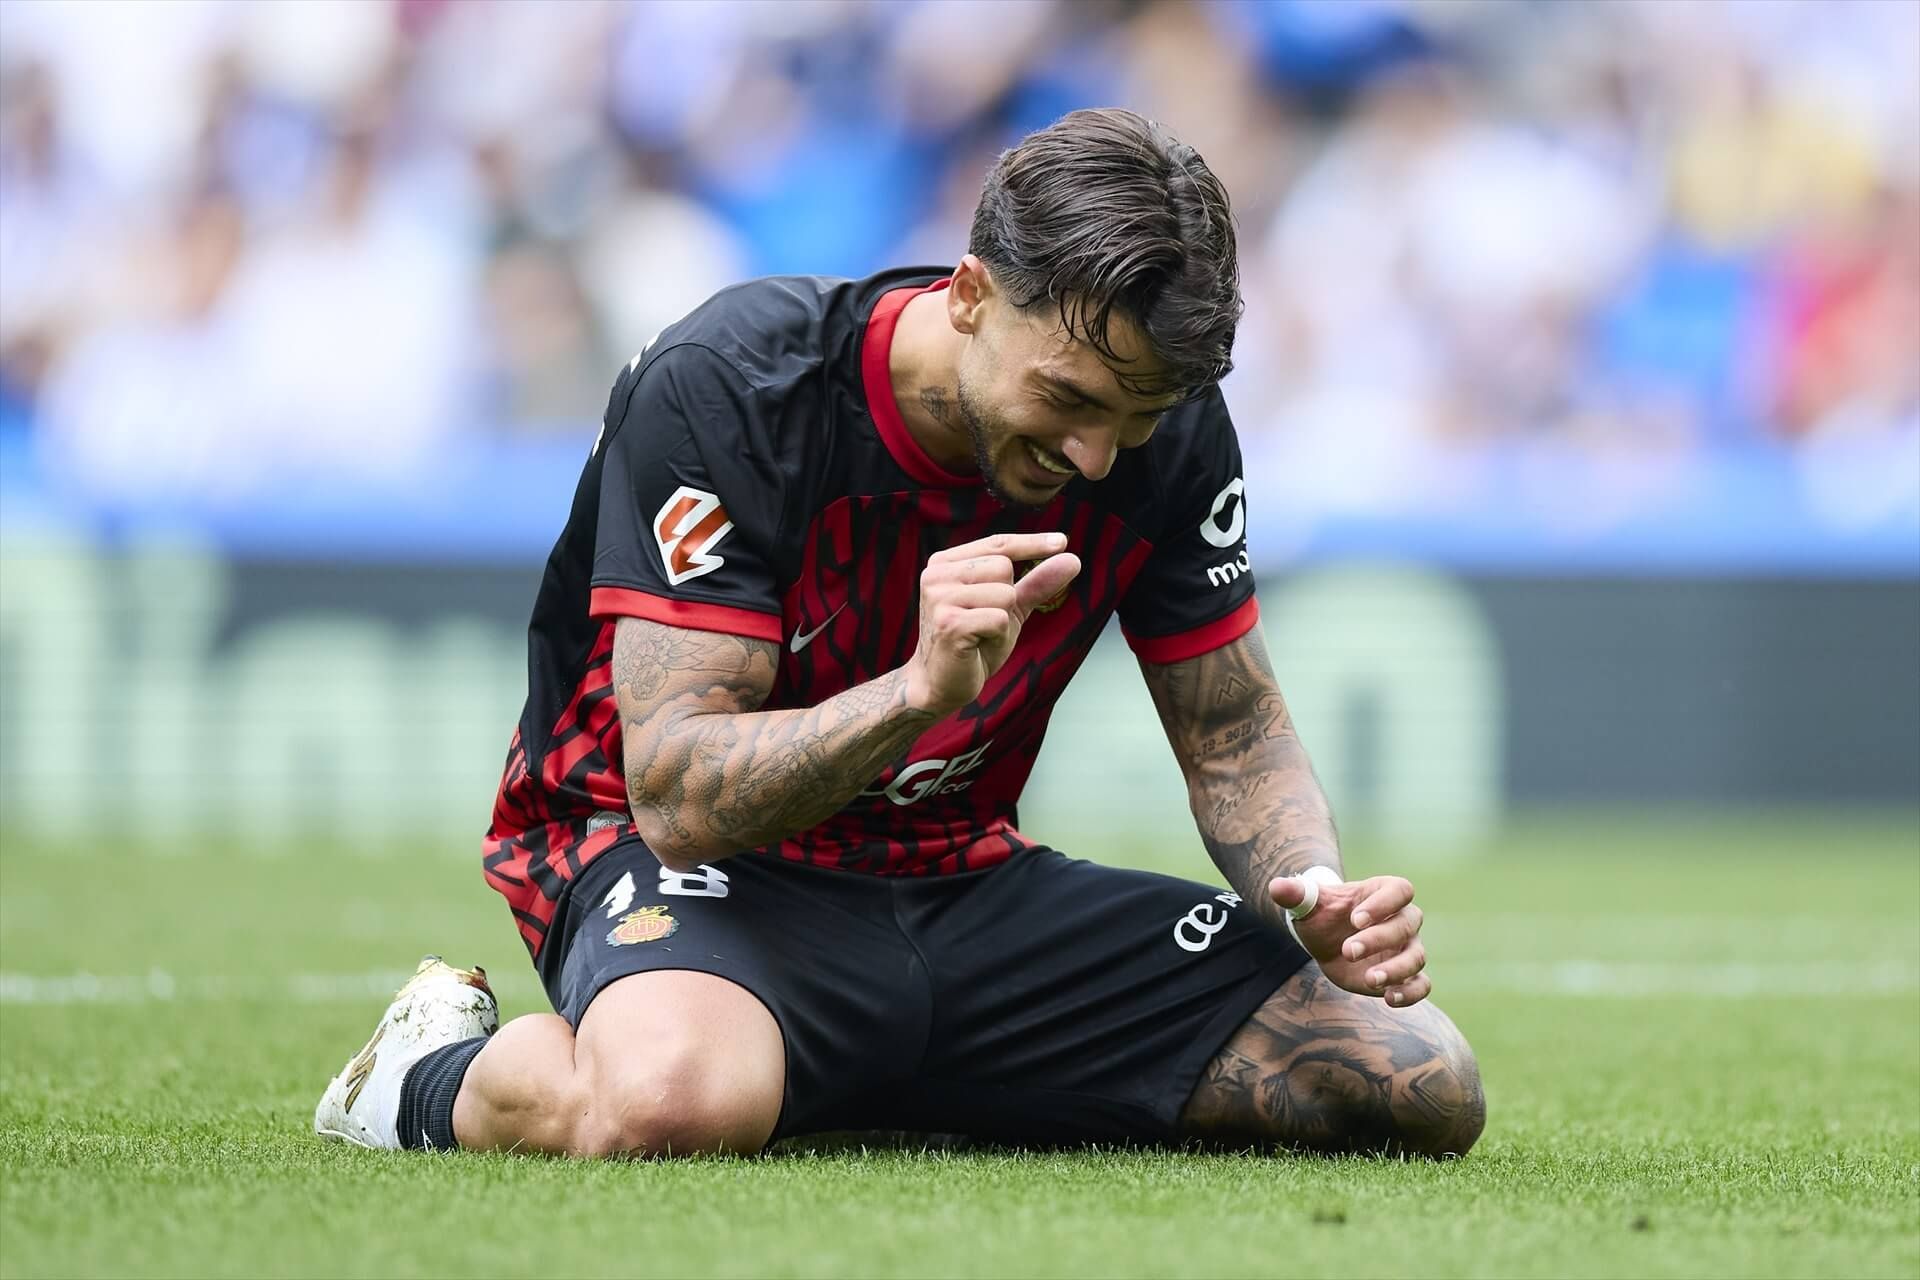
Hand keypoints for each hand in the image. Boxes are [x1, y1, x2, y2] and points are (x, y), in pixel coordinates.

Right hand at [904, 532, 1079, 715]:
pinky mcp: (948, 623)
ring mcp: (939, 598)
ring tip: (980, 636)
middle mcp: (936, 574)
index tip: (1061, 542)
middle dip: (1008, 599)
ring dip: (1003, 621)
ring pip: (1005, 594)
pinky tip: (977, 647)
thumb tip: (1073, 558)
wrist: (942, 684)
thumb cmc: (974, 643)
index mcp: (945, 563)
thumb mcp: (1010, 608)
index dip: (1030, 544)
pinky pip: (1000, 619)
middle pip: (1004, 568)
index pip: (997, 544)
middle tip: (985, 623)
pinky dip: (998, 637)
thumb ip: (1037, 582)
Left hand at [1270, 873, 1428, 1006]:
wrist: (1327, 941)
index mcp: (1383, 893)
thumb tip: (1275, 886)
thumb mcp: (1309, 904)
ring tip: (1369, 980)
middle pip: (1407, 925)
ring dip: (1396, 970)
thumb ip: (1296, 894)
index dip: (1383, 904)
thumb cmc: (1323, 916)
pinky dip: (1411, 994)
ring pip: (1417, 957)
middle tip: (1347, 950)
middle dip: (1378, 939)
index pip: (1400, 890)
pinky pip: (1422, 985)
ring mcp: (1407, 948)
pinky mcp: (1405, 976)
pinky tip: (1388, 999)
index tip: (1355, 919)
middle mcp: (1402, 919)